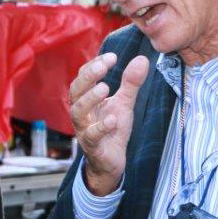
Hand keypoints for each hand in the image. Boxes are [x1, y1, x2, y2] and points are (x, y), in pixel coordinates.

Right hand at [69, 52, 148, 195]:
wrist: (111, 161)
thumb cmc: (112, 129)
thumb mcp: (124, 103)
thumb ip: (130, 83)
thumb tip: (142, 59)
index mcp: (86, 99)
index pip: (83, 77)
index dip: (94, 65)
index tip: (112, 57)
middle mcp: (81, 112)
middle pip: (75, 91)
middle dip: (88, 78)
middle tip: (103, 67)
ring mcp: (84, 129)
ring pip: (78, 112)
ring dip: (90, 99)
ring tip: (105, 88)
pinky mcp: (93, 146)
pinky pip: (92, 136)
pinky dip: (101, 127)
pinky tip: (112, 120)